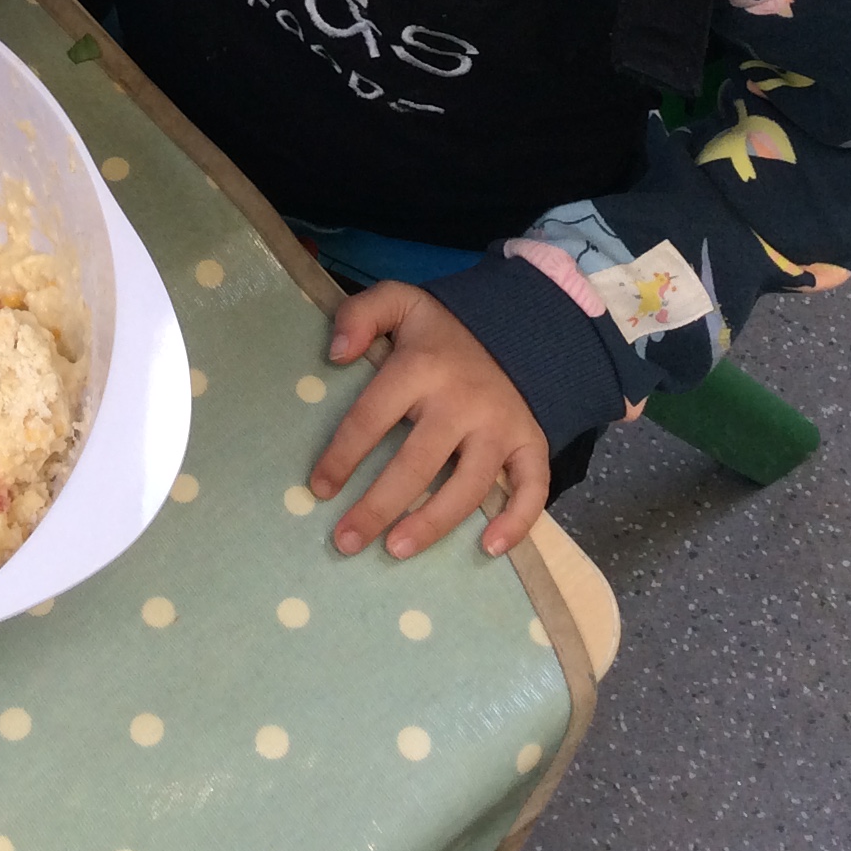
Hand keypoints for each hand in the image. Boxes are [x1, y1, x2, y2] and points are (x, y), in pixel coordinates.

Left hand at [308, 280, 551, 560]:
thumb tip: (336, 353)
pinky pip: (531, 489)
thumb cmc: (444, 331)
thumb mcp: (400, 300)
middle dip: (377, 508)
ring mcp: (501, 427)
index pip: (371, 417)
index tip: (318, 489)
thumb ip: (361, 314)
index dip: (341, 456)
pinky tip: (489, 549)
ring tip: (395, 550)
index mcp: (422, 367)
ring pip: (467, 487)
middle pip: (416, 465)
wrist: (521, 326)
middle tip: (345, 542)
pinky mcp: (532, 443)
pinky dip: (517, 522)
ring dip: (431, 525)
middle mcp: (463, 402)